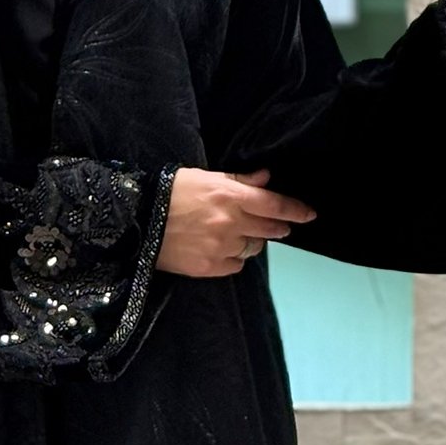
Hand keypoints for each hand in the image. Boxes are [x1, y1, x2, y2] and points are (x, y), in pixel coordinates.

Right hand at [155, 166, 316, 277]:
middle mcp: (230, 223)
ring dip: (251, 241)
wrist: (136, 222)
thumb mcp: (203, 177)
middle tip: (277, 226)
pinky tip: (219, 249)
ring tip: (234, 234)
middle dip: (277, 228)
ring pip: (253, 248)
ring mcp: (221, 247)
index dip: (295, 210)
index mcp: (229, 196)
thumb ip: (238, 180)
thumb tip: (265, 179)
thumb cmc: (168, 193)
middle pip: (269, 229)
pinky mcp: (209, 267)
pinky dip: (233, 257)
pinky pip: (235, 265)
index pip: (274, 205)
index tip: (309, 214)